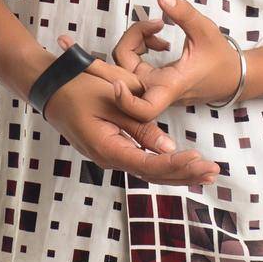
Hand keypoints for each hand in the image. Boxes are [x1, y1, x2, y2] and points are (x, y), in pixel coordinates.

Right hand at [40, 55, 219, 187]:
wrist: (48, 87)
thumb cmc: (77, 87)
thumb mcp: (112, 100)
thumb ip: (139, 125)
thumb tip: (167, 145)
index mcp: (107, 149)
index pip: (149, 165)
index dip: (176, 164)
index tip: (200, 159)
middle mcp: (108, 159)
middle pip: (152, 174)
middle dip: (185, 173)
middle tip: (214, 172)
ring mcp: (109, 156)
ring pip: (148, 170)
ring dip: (178, 171)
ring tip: (207, 173)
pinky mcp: (111, 149)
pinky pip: (141, 161)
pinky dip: (163, 163)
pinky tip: (183, 164)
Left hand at [101, 0, 242, 120]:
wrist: (234, 76)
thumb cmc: (221, 59)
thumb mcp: (205, 31)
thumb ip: (183, 13)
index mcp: (171, 86)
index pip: (142, 108)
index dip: (124, 99)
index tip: (119, 80)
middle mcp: (159, 89)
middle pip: (124, 73)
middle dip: (130, 42)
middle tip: (153, 24)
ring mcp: (155, 85)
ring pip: (127, 66)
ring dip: (135, 42)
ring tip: (157, 27)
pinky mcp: (155, 80)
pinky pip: (135, 65)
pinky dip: (141, 47)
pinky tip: (158, 40)